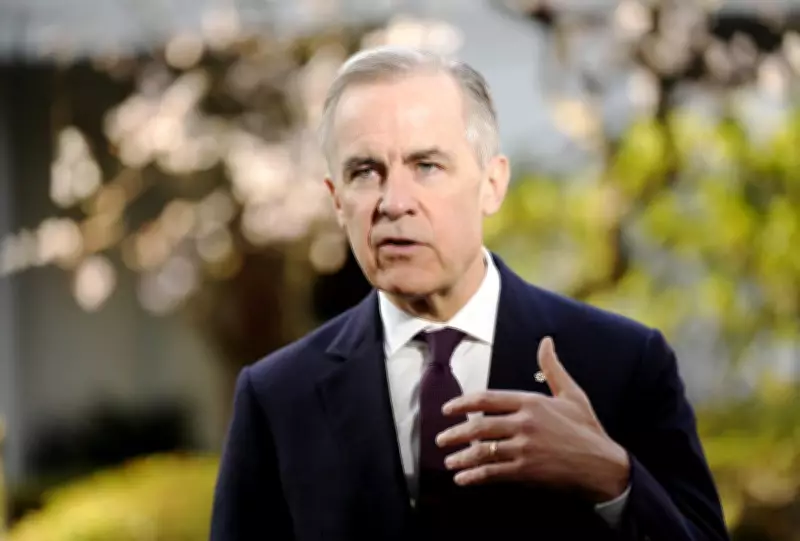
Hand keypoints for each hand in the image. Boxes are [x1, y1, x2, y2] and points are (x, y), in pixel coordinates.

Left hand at [436, 337, 629, 501]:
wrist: (604, 464)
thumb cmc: (586, 428)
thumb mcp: (572, 393)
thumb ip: (552, 367)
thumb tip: (546, 341)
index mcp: (531, 402)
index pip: (487, 399)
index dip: (463, 403)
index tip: (447, 409)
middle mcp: (525, 423)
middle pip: (479, 427)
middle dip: (455, 434)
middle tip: (441, 439)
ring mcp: (525, 448)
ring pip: (483, 451)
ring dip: (462, 457)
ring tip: (449, 461)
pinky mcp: (527, 470)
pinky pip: (494, 473)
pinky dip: (475, 476)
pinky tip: (464, 479)